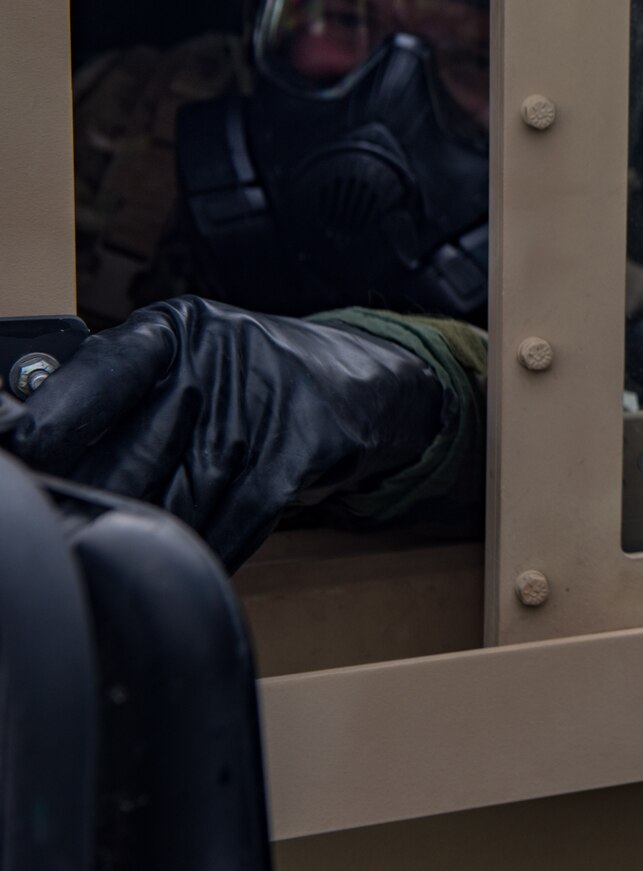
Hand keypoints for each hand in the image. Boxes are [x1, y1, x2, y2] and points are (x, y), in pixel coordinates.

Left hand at [9, 297, 447, 569]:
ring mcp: (264, 400)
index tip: (19, 454)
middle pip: (131, 454)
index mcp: (174, 330)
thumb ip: (112, 400)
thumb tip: (26, 450)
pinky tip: (187, 561)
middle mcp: (218, 356)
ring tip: (116, 556)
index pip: (98, 375)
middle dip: (95, 503)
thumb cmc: (252, 379)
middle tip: (66, 527)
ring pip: (184, 497)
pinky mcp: (300, 445)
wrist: (359, 381)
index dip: (51, 421)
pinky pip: (239, 516)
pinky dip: (211, 547)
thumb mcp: (185, 364)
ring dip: (149, 538)